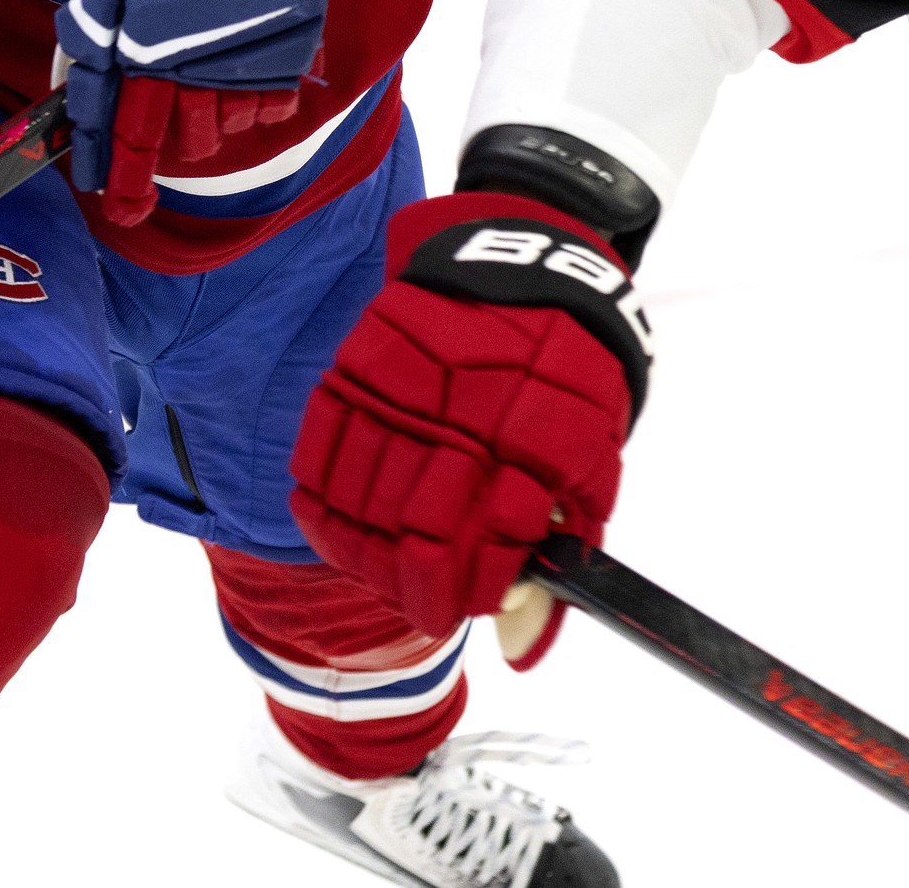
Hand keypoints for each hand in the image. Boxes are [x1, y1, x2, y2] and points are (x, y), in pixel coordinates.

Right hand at [290, 189, 652, 664]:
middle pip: (411, 546)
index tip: (466, 606)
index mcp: (528, 447)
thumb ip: (561, 554)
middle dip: (415, 591)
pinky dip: (321, 509)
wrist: (523, 263)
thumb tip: (518, 646)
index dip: (465, 600)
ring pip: (357, 512)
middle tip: (426, 598)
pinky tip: (342, 524)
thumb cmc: (567, 370)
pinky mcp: (353, 372)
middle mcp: (457, 422)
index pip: (479, 560)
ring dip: (368, 557)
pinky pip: (315, 463)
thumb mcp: (593, 457)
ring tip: (387, 563)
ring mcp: (397, 396)